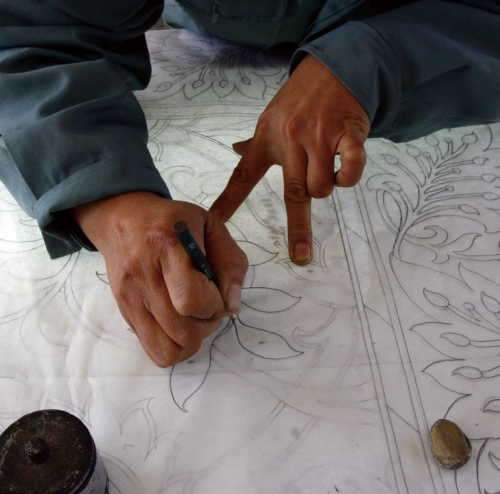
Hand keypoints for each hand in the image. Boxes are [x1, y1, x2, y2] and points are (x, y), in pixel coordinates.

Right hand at [73, 192, 247, 366]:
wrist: (124, 218)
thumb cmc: (174, 221)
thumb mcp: (211, 227)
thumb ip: (230, 263)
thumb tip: (231, 306)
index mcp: (166, 246)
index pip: (190, 299)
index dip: (214, 304)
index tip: (218, 292)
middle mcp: (143, 275)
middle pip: (183, 331)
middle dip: (207, 324)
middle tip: (209, 303)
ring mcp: (130, 297)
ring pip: (168, 349)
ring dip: (192, 339)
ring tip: (195, 315)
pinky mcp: (125, 312)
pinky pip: (154, 350)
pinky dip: (175, 346)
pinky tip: (181, 323)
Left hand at [209, 54, 369, 264]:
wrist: (335, 66)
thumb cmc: (300, 98)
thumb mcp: (272, 116)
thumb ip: (255, 140)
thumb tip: (234, 148)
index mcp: (267, 140)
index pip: (243, 176)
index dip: (228, 202)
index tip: (214, 223)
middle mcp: (290, 141)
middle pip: (294, 194)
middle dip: (298, 230)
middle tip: (301, 256)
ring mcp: (319, 138)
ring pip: (322, 187)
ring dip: (327, 187)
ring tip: (329, 166)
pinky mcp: (347, 134)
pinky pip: (350, 171)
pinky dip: (349, 176)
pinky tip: (347, 166)